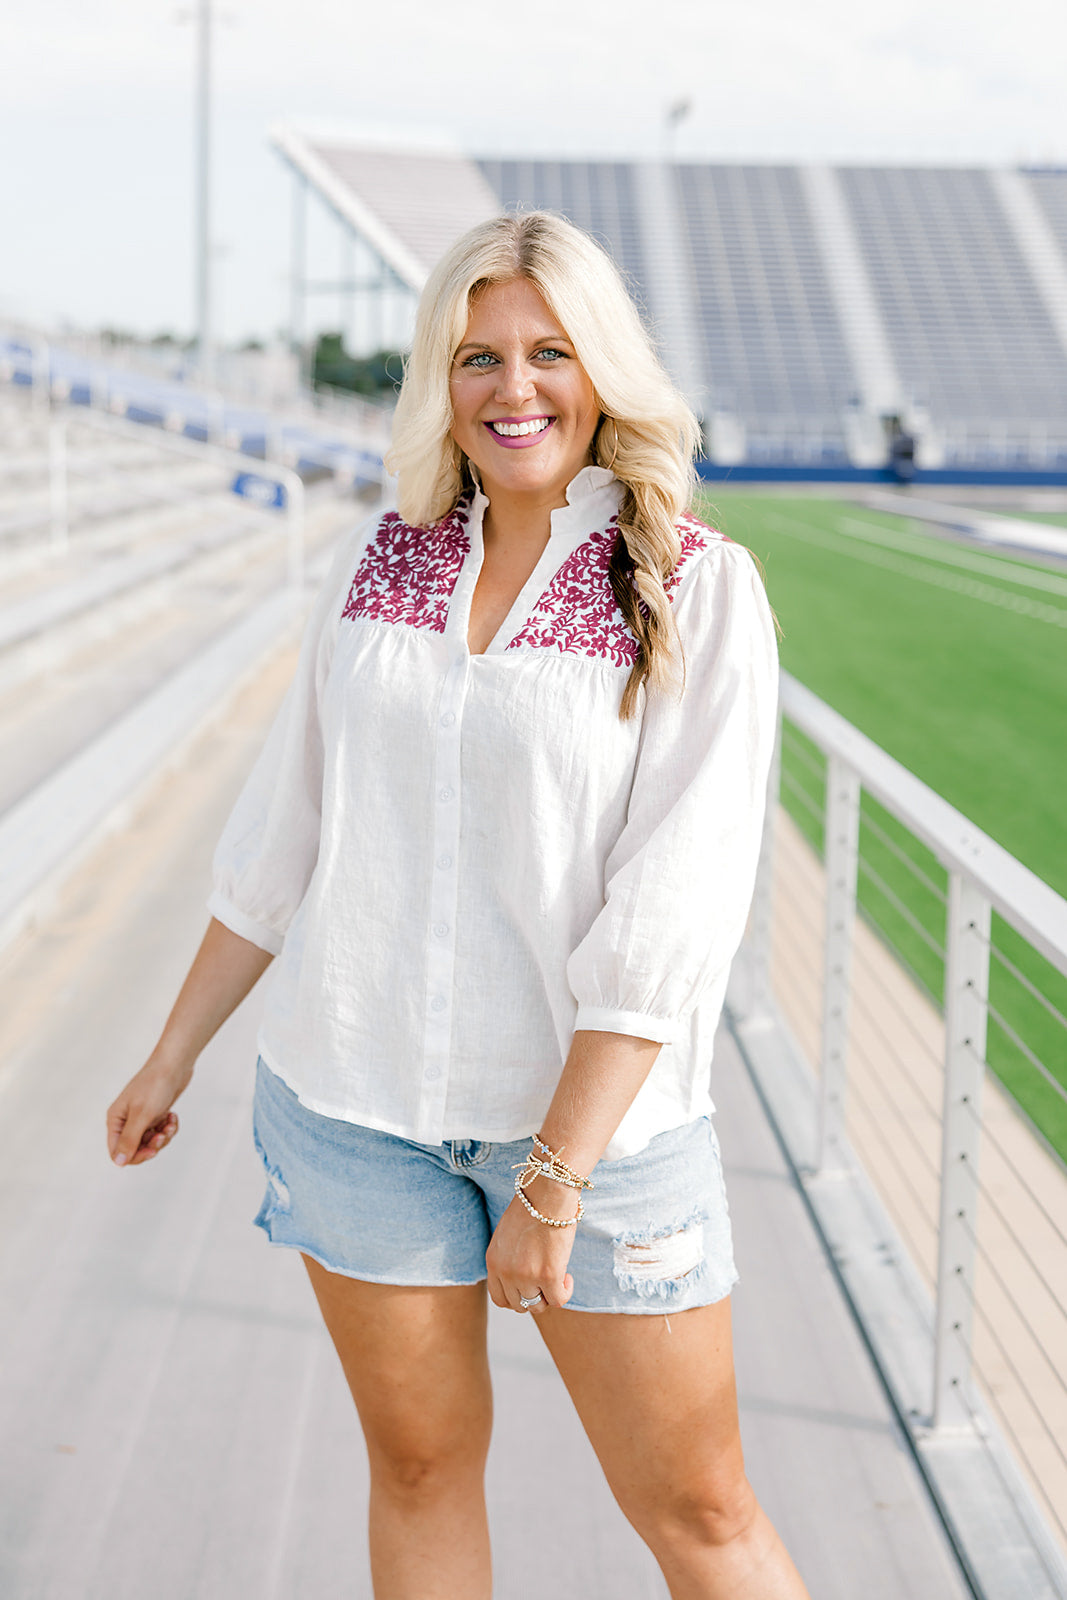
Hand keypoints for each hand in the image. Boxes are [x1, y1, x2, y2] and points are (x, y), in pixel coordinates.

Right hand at [106, 1054, 191, 1167]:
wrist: (174, 1063)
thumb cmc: (155, 1085)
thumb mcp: (142, 1115)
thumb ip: (130, 1139)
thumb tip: (118, 1163)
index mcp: (116, 1120)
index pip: (118, 1152)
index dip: (135, 1156)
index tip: (153, 1150)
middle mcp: (125, 1120)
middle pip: (136, 1149)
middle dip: (153, 1146)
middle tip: (164, 1134)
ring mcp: (140, 1117)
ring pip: (150, 1142)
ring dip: (163, 1136)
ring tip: (170, 1123)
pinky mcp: (154, 1114)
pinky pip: (160, 1132)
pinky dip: (168, 1127)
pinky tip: (173, 1116)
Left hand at [485, 1178, 579, 1313]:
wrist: (547, 1192)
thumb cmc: (532, 1206)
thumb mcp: (508, 1234)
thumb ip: (509, 1256)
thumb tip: (522, 1273)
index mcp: (493, 1261)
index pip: (499, 1298)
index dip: (516, 1297)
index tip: (530, 1286)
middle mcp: (506, 1272)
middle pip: (518, 1305)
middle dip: (534, 1297)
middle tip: (546, 1281)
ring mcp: (526, 1276)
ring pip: (537, 1306)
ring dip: (549, 1296)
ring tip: (558, 1276)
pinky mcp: (548, 1275)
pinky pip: (557, 1300)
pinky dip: (565, 1292)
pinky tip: (568, 1277)